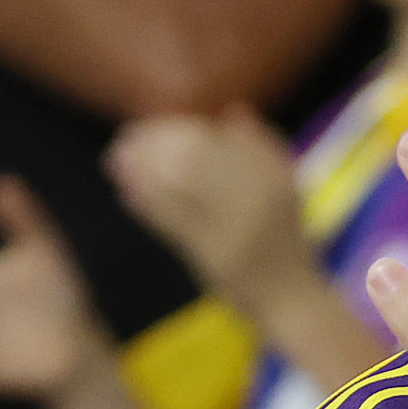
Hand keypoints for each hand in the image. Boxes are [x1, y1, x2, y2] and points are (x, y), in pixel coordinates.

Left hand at [108, 109, 310, 302]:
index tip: (151, 125)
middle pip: (195, 157)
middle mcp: (259, 197)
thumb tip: (235, 111)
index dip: (177, 128)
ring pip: (180, 186)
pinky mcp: (216, 257)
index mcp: (276, 176)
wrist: (291, 297)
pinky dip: (148, 205)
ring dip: (142, 170)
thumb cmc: (286, 241)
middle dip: (153, 144)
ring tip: (116, 161)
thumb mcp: (287, 190)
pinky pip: (175, 222)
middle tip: (124, 138)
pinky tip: (127, 193)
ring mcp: (237, 228)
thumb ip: (264, 150)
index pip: (217, 141)